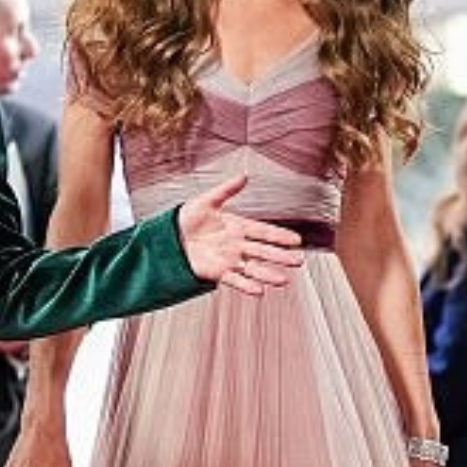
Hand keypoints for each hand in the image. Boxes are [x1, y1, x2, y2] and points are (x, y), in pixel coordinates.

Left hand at [175, 174, 304, 294]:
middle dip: (281, 256)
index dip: (279, 236)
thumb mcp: (206, 200)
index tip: (296, 240)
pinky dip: (246, 286)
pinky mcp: (217, 273)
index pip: (264, 231)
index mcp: (237, 226)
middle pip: (263, 251)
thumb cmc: (186, 219)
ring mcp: (229, 260)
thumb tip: (244, 175)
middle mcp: (237, 245)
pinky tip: (259, 291)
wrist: (168, 238)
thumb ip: (227, 190)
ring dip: (268, 274)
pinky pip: (235, 280)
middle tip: (299, 260)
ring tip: (284, 280)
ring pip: (253, 268)